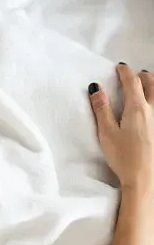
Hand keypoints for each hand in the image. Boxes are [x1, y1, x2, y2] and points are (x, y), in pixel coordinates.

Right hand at [89, 64, 153, 189]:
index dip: (125, 72)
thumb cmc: (124, 157)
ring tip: (148, 86)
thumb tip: (96, 89)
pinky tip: (152, 109)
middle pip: (151, 84)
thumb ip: (102, 110)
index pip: (132, 82)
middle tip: (136, 75)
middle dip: (143, 76)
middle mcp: (153, 109)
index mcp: (136, 108)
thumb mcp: (107, 133)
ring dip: (153, 86)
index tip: (120, 67)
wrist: (146, 177)